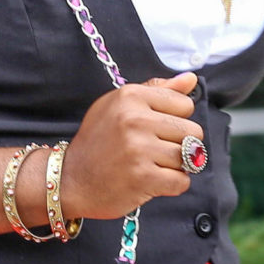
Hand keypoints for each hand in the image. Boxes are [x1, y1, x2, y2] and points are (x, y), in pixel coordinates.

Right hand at [59, 74, 201, 220]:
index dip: (175, 119)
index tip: (155, 129)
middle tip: (155, 150)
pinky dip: (173, 184)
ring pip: (190, 158)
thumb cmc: (98, 142)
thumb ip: (157, 90)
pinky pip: (182, 181)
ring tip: (152, 165)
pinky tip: (153, 180)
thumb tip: (191, 79)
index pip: (185, 104)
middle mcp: (134, 119)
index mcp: (130, 96)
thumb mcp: (119, 105)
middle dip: (180, 144)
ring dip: (176, 166)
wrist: (70, 180)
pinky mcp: (143, 178)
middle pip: (193, 132)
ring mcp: (139, 149)